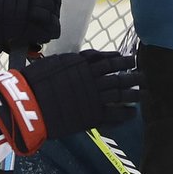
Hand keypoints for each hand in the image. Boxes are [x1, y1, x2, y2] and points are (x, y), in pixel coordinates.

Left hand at [0, 0, 62, 51]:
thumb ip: (17, 44)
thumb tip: (32, 46)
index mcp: (24, 24)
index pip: (52, 28)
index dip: (50, 33)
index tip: (46, 34)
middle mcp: (30, 4)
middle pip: (53, 11)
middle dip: (51, 18)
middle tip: (45, 21)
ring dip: (54, 2)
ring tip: (50, 6)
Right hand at [0, 50, 138, 154]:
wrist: (29, 103)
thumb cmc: (33, 82)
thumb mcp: (50, 64)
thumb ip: (66, 62)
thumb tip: (74, 60)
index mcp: (80, 64)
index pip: (105, 59)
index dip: (118, 58)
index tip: (128, 58)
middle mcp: (91, 78)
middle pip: (117, 74)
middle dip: (132, 75)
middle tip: (142, 76)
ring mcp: (94, 96)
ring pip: (121, 93)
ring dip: (134, 93)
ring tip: (143, 93)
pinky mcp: (93, 115)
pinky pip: (115, 113)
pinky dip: (126, 113)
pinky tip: (133, 113)